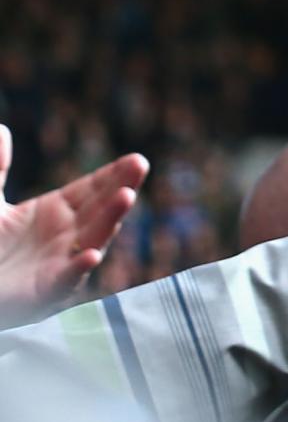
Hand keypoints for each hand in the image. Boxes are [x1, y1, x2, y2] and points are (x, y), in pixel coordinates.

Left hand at [0, 126, 148, 323]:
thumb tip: (2, 129)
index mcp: (54, 213)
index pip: (91, 190)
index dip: (113, 175)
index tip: (135, 159)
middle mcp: (65, 236)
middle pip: (100, 209)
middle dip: (121, 187)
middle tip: (140, 166)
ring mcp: (59, 264)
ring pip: (92, 239)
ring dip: (110, 219)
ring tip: (126, 196)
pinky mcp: (44, 292)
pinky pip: (66, 280)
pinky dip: (78, 269)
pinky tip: (90, 256)